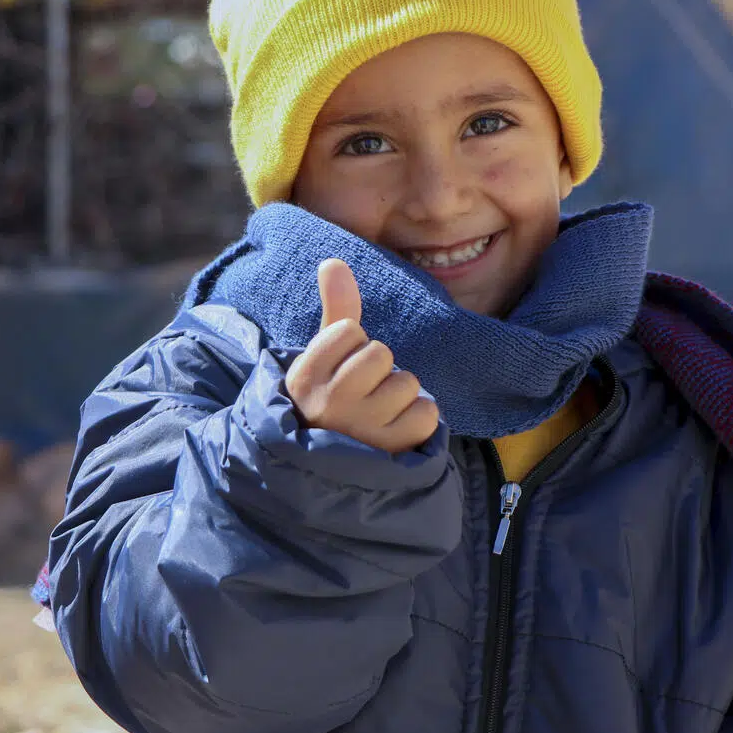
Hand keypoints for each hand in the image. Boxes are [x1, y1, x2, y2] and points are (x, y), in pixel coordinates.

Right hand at [284, 259, 439, 453]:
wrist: (334, 471)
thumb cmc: (335, 400)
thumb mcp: (326, 357)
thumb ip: (336, 309)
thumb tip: (333, 261)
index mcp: (304, 377)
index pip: (349, 331)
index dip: (354, 347)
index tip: (341, 372)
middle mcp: (328, 404)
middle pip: (380, 354)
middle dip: (380, 369)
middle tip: (365, 393)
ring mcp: (360, 431)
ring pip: (407, 383)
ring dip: (401, 396)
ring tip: (380, 415)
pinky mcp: (391, 453)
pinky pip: (428, 413)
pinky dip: (420, 419)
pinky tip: (397, 432)